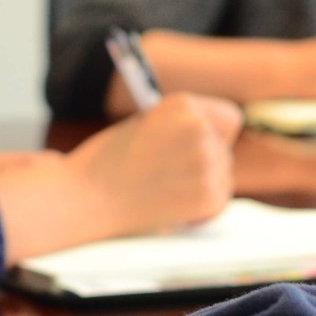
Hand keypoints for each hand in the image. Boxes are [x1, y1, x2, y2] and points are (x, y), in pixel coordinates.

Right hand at [67, 93, 240, 234]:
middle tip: (169, 173)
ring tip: (164, 189)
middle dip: (205, 161)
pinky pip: (218, 202)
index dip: (213, 132)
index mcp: (184, 105)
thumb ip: (181, 126)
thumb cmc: (108, 162)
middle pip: (224, 149)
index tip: (195, 144)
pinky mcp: (209, 197)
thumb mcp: (147, 124)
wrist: (86, 197)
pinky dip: (200, 209)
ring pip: (223, 176)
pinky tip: (170, 205)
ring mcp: (207, 163)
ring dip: (202, 185)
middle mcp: (201, 129)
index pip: (229, 118)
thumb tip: (213, 139)